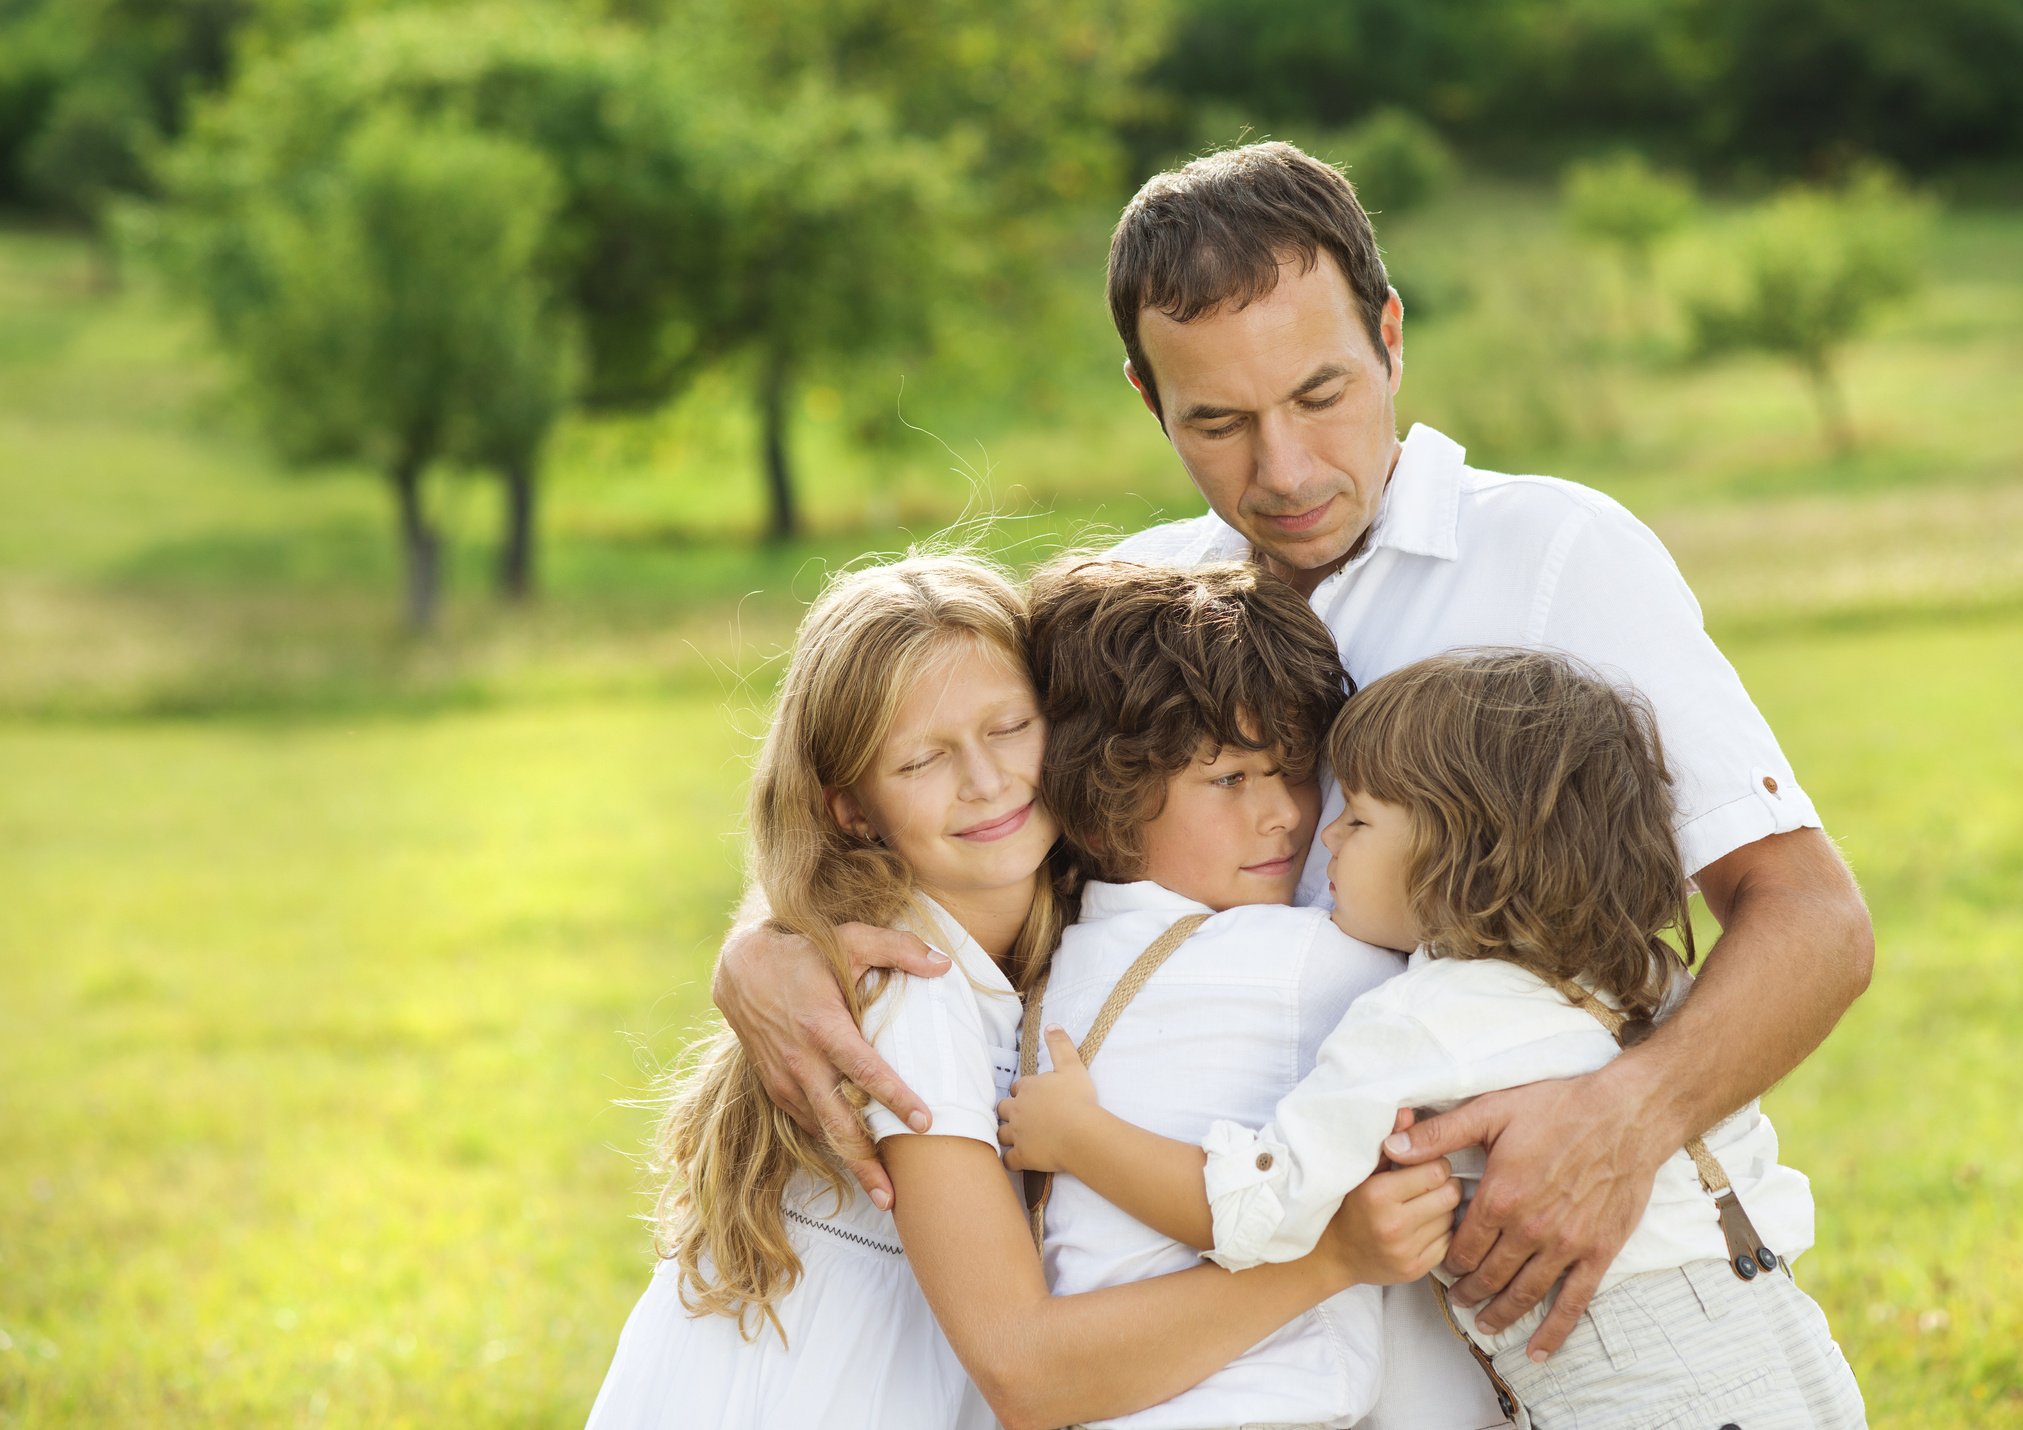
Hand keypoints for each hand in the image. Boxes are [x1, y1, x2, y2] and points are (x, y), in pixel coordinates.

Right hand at [712, 916, 952, 1207]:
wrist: (742, 967)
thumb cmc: (804, 952)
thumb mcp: (850, 938)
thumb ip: (899, 949)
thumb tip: (944, 963)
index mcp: (823, 1026)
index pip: (865, 1070)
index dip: (895, 1098)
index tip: (925, 1122)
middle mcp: (802, 1060)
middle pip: (838, 1123)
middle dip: (866, 1163)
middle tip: (894, 1197)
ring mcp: (785, 1079)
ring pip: (822, 1131)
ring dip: (851, 1162)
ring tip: (881, 1191)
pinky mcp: (776, 1087)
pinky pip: (808, 1122)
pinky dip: (832, 1142)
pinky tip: (856, 1159)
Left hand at [996, 1025, 1098, 1173]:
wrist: (1081, 1133)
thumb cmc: (1078, 1099)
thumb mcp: (1072, 1066)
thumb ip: (1060, 1045)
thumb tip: (1050, 1025)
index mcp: (1029, 1088)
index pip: (1018, 1087)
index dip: (1024, 1092)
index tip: (1032, 1096)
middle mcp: (1018, 1110)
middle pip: (1004, 1109)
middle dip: (1009, 1111)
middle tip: (1020, 1116)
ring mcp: (1018, 1134)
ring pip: (1001, 1133)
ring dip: (1005, 1135)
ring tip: (1014, 1137)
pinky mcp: (1023, 1156)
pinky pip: (1008, 1160)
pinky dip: (1010, 1160)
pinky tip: (1014, 1161)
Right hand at [1317, 1153, 1461, 1289]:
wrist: (1334, 1255)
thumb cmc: (1350, 1204)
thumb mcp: (1363, 1170)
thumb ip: (1389, 1142)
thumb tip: (1410, 1113)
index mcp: (1378, 1194)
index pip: (1436, 1170)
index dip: (1435, 1163)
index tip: (1425, 1164)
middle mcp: (1394, 1225)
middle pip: (1449, 1194)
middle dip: (1445, 1185)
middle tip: (1429, 1184)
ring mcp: (1406, 1251)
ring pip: (1452, 1218)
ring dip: (1444, 1209)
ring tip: (1425, 1204)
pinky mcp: (1416, 1270)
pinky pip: (1449, 1243)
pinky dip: (1442, 1232)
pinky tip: (1425, 1226)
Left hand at [1380, 1067, 1667, 1358]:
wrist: (1625, 1115)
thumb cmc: (1558, 1107)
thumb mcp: (1491, 1111)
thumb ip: (1439, 1135)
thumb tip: (1391, 1146)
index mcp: (1500, 1197)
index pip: (1463, 1245)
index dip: (1449, 1261)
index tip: (1442, 1266)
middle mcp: (1531, 1229)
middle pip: (1490, 1275)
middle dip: (1469, 1291)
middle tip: (1458, 1301)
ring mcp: (1566, 1245)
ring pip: (1525, 1293)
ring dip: (1502, 1313)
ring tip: (1485, 1325)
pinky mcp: (1599, 1252)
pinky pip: (1574, 1301)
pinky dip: (1554, 1330)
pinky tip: (1539, 1350)